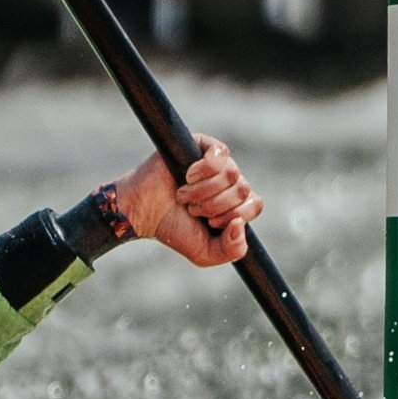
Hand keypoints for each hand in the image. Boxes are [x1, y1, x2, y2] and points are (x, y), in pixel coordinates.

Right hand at [109, 136, 262, 267]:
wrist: (142, 213)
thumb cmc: (172, 229)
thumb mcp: (206, 253)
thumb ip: (232, 250)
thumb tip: (240, 224)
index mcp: (233, 202)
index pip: (255, 204)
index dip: (235, 216)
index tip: (210, 224)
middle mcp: (228, 181)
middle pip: (243, 189)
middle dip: (214, 207)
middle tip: (192, 210)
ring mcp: (216, 162)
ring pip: (232, 174)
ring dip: (203, 192)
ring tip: (184, 196)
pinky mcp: (201, 145)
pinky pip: (221, 153)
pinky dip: (203, 170)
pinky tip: (186, 176)